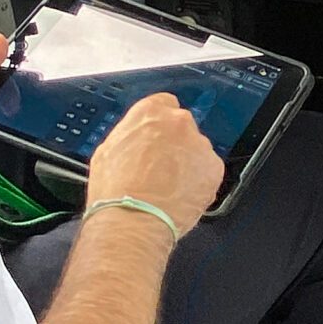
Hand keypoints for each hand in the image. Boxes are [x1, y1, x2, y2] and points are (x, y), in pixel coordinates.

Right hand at [85, 93, 222, 241]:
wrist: (133, 219)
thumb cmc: (115, 190)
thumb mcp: (108, 151)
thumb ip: (129, 137)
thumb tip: (134, 142)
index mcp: (149, 112)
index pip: (163, 104)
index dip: (159, 125)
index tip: (157, 137)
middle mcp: (178, 122)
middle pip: (182, 127)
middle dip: (175, 144)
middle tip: (161, 168)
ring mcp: (199, 144)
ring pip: (197, 150)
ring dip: (188, 163)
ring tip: (170, 188)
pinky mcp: (214, 168)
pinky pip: (208, 171)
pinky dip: (200, 182)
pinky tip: (181, 196)